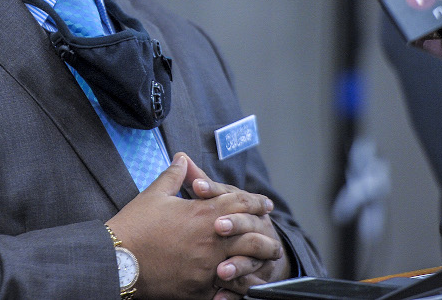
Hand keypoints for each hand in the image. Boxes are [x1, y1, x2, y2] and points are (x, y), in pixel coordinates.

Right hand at [107, 153, 278, 298]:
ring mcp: (207, 266)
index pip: (241, 203)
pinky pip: (225, 290)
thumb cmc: (135, 225)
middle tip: (272, 240)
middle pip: (252, 237)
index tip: (266, 205)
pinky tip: (238, 285)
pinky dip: (234, 286)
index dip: (257, 203)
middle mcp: (211, 240)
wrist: (118, 259)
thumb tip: (182, 158)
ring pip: (244, 265)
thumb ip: (174, 175)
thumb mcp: (155, 194)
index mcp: (202, 213)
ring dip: (255, 263)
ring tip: (262, 264)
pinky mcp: (199, 289)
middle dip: (265, 238)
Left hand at [184, 156, 290, 298]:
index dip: (215, 190)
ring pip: (251, 260)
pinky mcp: (254, 280)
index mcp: (245, 208)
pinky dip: (233, 294)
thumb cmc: (230, 221)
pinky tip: (218, 296)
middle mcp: (256, 230)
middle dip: (235, 224)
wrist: (260, 253)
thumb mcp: (216, 202)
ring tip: (220, 271)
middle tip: (217, 226)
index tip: (196, 187)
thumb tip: (180, 156)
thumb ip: (200, 182)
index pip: (234, 195)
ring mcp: (258, 256)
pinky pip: (247, 288)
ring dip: (237, 265)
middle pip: (250, 225)